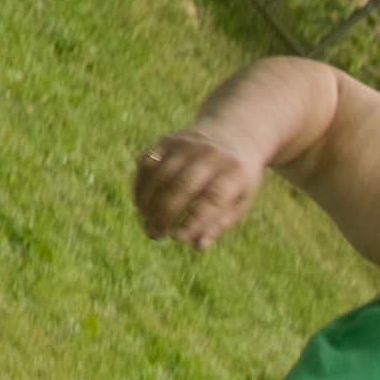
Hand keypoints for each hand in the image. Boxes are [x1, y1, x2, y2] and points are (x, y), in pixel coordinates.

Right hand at [134, 125, 267, 249]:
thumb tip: (196, 245)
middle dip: (164, 213)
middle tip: (153, 234)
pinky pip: (147, 162)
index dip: (193, 220)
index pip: (212, 199)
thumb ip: (220, 222)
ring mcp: (187, 144)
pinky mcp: (168, 140)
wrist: (232, 134)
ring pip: (160, 174)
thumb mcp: (240, 200)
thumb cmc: (236, 178)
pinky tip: (139, 205)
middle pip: (182, 186)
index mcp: (234, 172)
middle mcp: (210, 155)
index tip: (177, 238)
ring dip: (148, 202)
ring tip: (146, 224)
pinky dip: (140, 185)